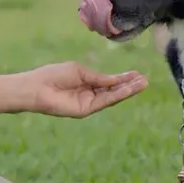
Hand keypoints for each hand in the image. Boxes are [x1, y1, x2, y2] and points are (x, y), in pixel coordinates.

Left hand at [21, 61, 147, 117]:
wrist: (37, 87)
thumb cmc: (54, 75)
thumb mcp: (80, 72)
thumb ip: (99, 78)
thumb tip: (117, 79)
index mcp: (86, 82)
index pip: (108, 81)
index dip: (122, 78)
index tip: (137, 73)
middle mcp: (89, 93)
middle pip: (113, 90)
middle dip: (129, 85)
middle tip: (146, 80)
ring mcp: (88, 103)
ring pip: (112, 97)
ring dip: (128, 91)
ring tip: (143, 84)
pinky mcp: (85, 110)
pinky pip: (104, 102)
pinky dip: (117, 95)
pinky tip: (128, 89)